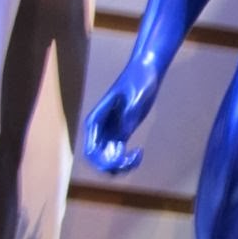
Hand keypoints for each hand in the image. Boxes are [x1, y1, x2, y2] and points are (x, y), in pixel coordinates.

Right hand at [84, 58, 158, 174]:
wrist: (146, 71)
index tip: (122, 153)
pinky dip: (127, 160)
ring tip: (136, 157)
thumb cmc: (140, 78)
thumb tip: (124, 133)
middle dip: (111, 166)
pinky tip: (139, 153)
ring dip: (119, 167)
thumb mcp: (137, 93)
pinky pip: (118, 155)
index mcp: (96, 119)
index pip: (91, 149)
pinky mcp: (122, 133)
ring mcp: (110, 132)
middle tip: (129, 161)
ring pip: (107, 160)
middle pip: (96, 159)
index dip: (103, 159)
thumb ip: (130, 113)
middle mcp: (100, 128)